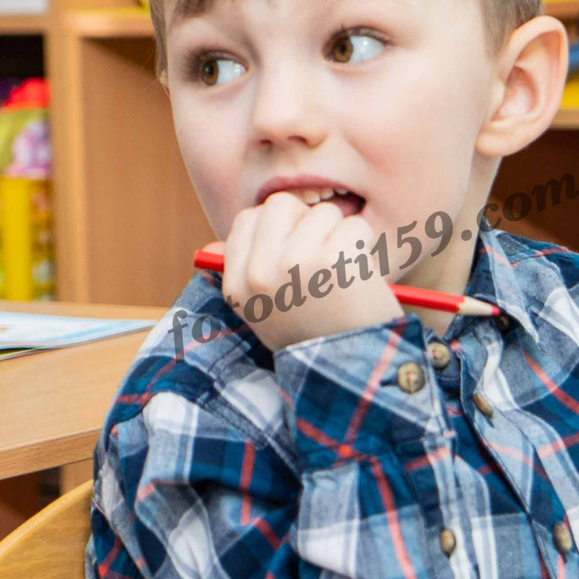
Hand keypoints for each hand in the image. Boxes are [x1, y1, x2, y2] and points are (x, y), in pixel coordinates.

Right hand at [215, 192, 398, 348]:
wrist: (351, 373)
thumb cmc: (313, 337)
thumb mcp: (264, 314)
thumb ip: (243, 275)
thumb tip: (213, 246)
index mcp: (238, 286)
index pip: (247, 220)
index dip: (277, 228)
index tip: (294, 250)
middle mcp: (261, 273)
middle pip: (281, 204)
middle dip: (307, 222)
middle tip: (322, 256)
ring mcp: (297, 264)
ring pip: (323, 213)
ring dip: (340, 237)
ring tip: (342, 276)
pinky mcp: (335, 261)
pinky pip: (354, 226)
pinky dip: (364, 249)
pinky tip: (360, 278)